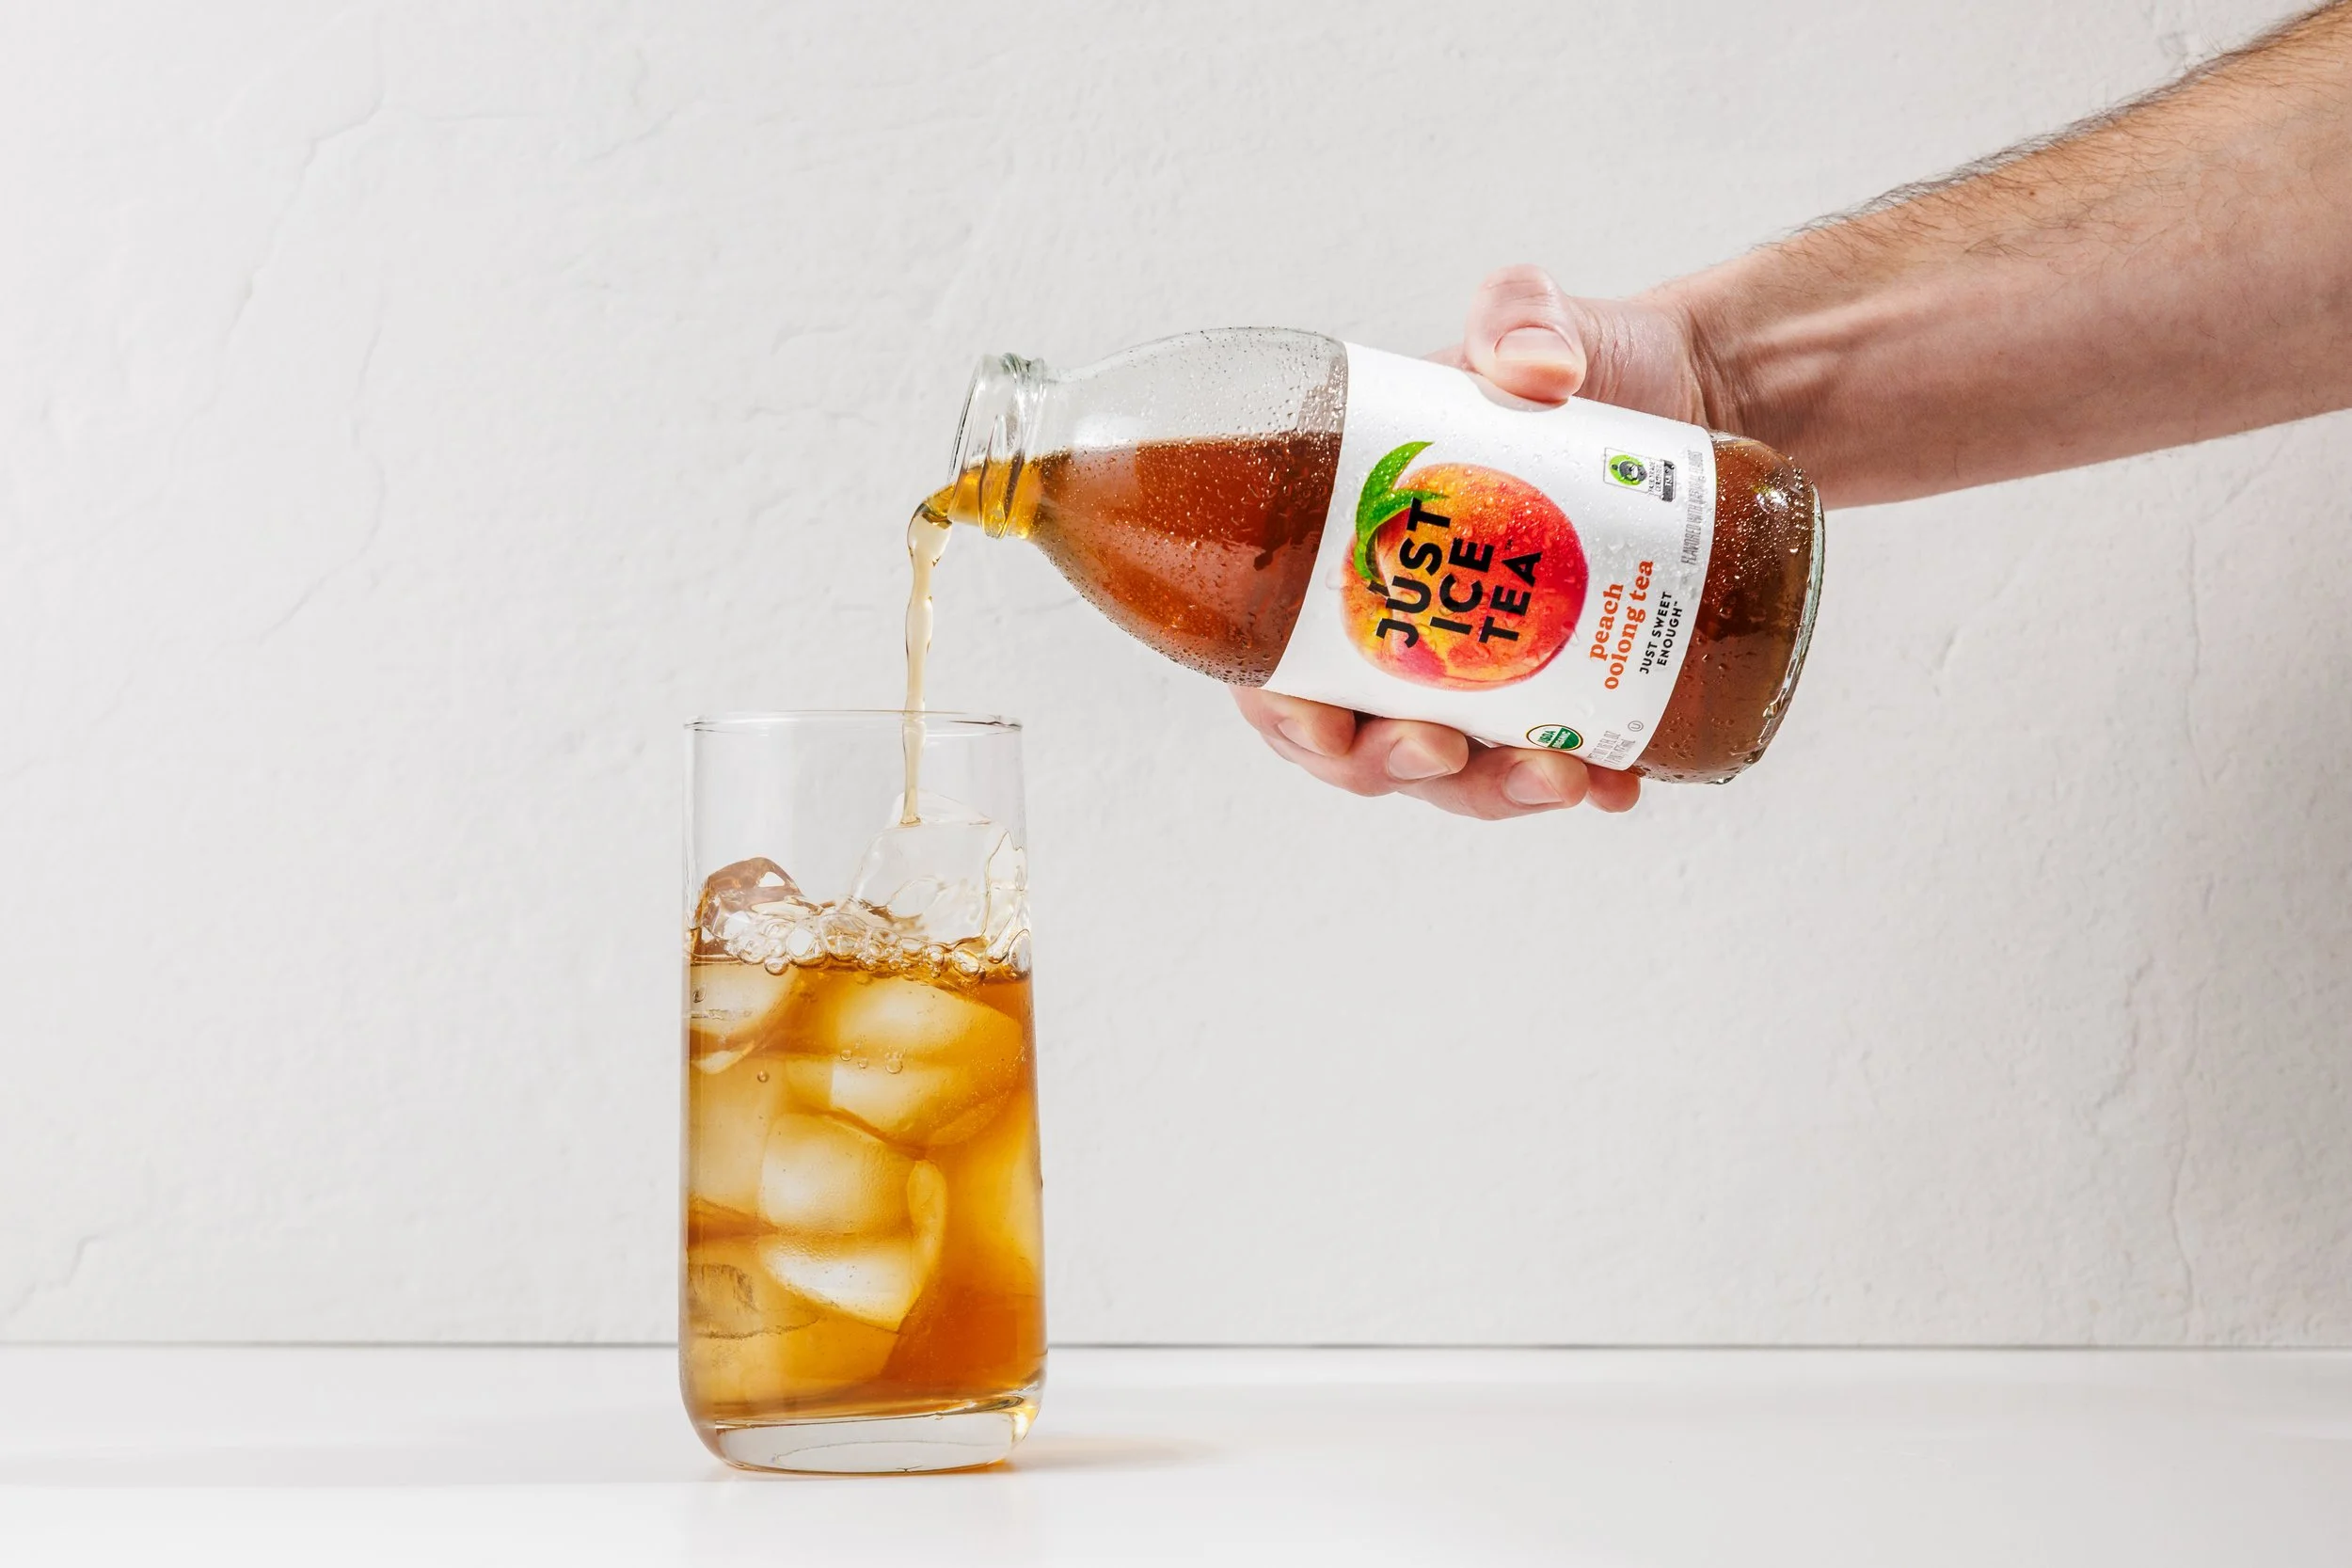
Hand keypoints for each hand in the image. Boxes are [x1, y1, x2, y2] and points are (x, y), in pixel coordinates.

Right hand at [1234, 265, 1709, 817]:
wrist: (1694, 388)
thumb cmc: (1580, 356)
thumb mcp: (1534, 316)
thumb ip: (1519, 315)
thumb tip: (1537, 372)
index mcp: (1351, 550)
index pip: (1280, 657)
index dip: (1282, 709)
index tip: (1320, 722)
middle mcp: (1404, 625)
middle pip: (1359, 739)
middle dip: (1390, 766)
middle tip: (1442, 748)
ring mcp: (1484, 668)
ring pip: (1456, 770)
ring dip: (1488, 793)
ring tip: (1552, 778)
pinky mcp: (1568, 689)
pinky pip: (1557, 760)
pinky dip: (1584, 783)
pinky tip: (1617, 784)